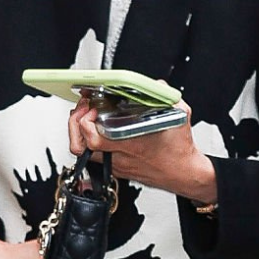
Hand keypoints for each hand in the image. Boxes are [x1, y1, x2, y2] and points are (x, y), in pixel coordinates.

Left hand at [69, 97, 216, 203]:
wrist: (184, 174)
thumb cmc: (180, 151)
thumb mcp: (179, 116)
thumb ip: (167, 96)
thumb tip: (157, 85)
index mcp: (130, 144)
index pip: (93, 137)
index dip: (85, 119)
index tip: (93, 106)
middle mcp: (119, 157)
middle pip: (79, 146)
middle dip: (74, 124)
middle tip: (83, 110)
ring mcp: (116, 165)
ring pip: (84, 153)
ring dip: (80, 134)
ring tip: (86, 118)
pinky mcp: (118, 169)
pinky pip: (96, 157)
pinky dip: (92, 143)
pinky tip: (100, 131)